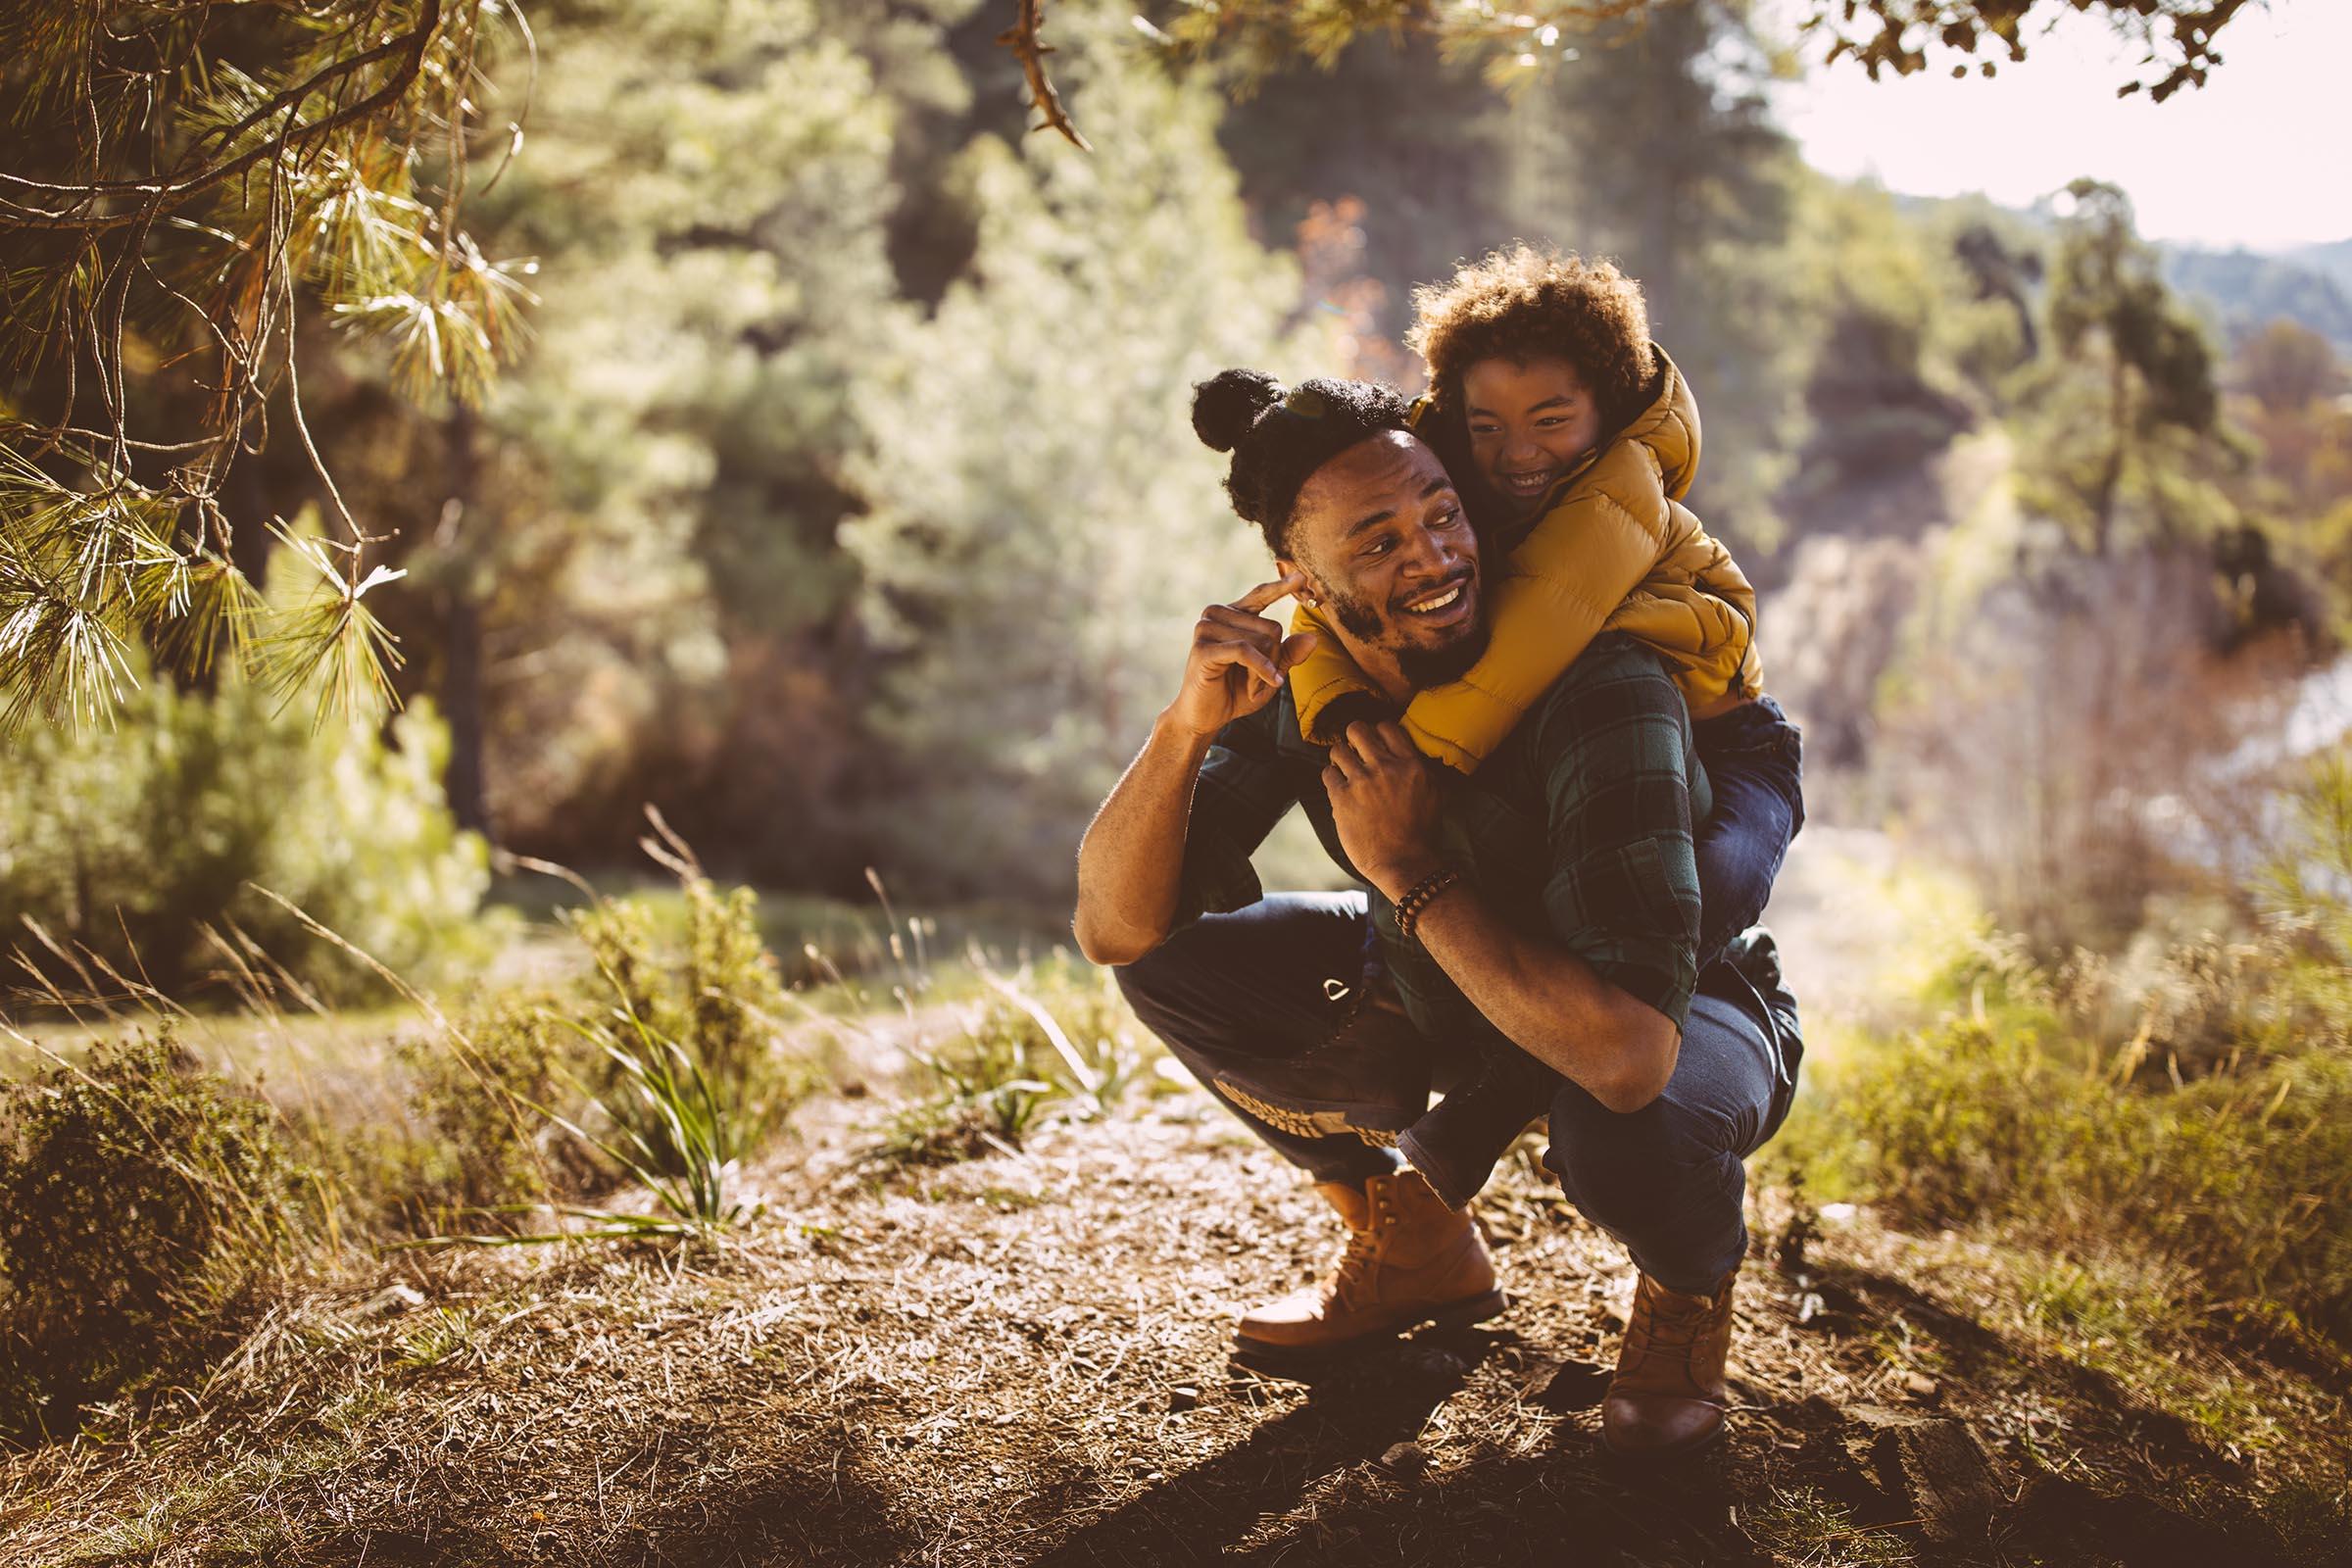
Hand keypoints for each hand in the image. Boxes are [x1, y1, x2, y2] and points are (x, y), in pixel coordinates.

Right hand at [1165, 570, 1320, 739]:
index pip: (1260, 595)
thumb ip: (1288, 654)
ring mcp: (1206, 628)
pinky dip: (1261, 668)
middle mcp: (1216, 615)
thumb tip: (1313, 638)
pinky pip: (1245, 651)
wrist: (1204, 716)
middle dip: (1273, 660)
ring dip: (1263, 670)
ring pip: (1261, 641)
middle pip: (1271, 628)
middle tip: (1260, 681)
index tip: (1301, 576)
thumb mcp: (1270, 672)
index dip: (1280, 587)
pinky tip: (1267, 682)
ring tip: (1251, 685)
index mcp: (1232, 615)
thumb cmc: (1235, 692)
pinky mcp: (1203, 647)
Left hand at [1323, 720, 1442, 897]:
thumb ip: (1421, 770)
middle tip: (1354, 750)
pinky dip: (1331, 778)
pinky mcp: (1342, 798)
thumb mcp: (1435, 794)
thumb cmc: (1422, 833)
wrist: (1405, 863)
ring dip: (1339, 758)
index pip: (1386, 727)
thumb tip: (1408, 754)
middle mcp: (1386, 768)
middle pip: (1357, 730)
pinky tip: (1338, 788)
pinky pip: (1327, 774)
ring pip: (1338, 750)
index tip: (1374, 743)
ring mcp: (1362, 782)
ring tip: (1343, 770)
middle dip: (1352, 737)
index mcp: (1410, 764)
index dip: (1376, 732)